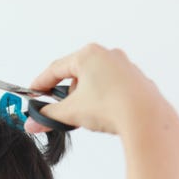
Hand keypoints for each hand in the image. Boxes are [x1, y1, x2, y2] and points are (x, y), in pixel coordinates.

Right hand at [24, 44, 178, 137]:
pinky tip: (103, 114)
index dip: (41, 83)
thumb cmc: (110, 106)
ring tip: (86, 116)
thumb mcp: (70, 112)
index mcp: (88, 55)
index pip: (56, 69)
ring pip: (95, 82)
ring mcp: (125, 67)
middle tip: (60, 111)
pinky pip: (112, 89)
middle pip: (76, 75)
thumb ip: (48, 116)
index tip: (33, 93)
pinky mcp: (136, 81)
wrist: (145, 118)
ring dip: (85, 98)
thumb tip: (33, 123)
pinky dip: (102, 100)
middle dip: (66, 95)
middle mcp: (108, 55)